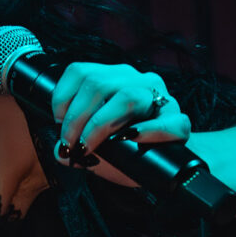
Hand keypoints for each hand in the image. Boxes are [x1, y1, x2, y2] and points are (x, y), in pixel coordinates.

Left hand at [50, 62, 190, 165]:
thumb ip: (75, 144)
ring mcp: (160, 98)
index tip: (57, 122)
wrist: (163, 165)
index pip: (81, 71)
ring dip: (100, 125)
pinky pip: (166, 122)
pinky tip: (131, 140)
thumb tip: (61, 153)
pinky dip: (146, 131)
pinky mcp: (178, 121)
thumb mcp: (93, 145)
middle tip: (70, 146)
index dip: (62, 97)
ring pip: (127, 97)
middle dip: (75, 119)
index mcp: (113, 78)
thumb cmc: (124, 152)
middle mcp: (136, 81)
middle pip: (98, 84)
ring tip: (89, 147)